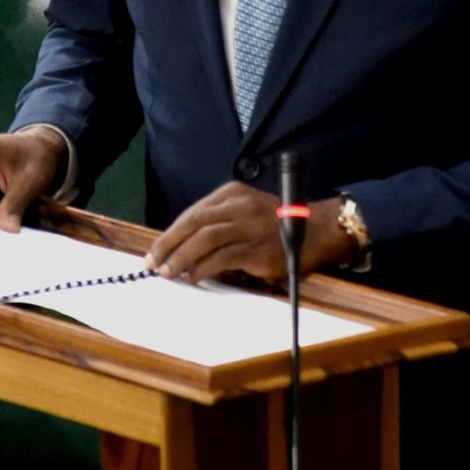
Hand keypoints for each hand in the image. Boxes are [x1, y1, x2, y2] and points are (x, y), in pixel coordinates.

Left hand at [143, 182, 353, 284]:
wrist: (316, 231)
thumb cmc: (277, 225)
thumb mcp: (246, 211)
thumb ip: (219, 222)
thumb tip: (183, 246)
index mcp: (232, 192)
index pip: (193, 212)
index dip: (171, 232)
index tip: (155, 249)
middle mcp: (239, 205)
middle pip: (194, 222)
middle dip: (168, 244)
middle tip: (153, 262)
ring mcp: (249, 226)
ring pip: (204, 239)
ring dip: (181, 257)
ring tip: (167, 272)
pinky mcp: (257, 248)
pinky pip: (222, 257)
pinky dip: (203, 268)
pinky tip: (192, 277)